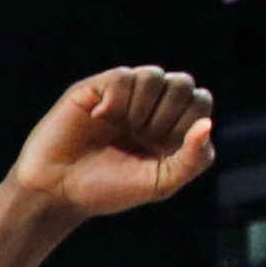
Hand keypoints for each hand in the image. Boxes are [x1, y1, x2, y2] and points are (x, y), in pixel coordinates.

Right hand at [5, 66, 215, 218]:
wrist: (57, 191)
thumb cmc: (107, 190)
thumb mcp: (160, 183)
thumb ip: (192, 158)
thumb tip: (207, 124)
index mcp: (169, 128)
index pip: (200, 101)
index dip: (188, 121)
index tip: (162, 146)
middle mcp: (149, 107)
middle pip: (183, 82)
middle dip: (167, 113)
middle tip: (143, 136)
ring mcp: (122, 95)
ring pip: (154, 75)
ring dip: (143, 106)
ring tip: (123, 127)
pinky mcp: (95, 88)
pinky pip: (123, 77)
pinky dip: (117, 100)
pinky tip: (101, 118)